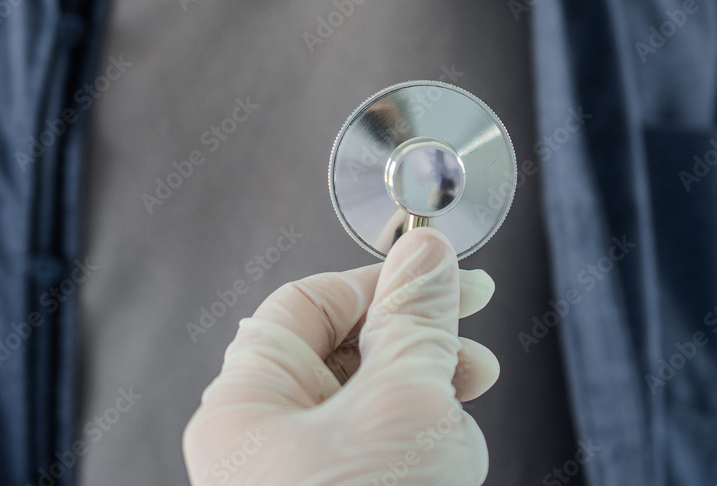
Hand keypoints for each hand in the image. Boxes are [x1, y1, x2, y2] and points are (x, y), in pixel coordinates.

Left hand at [182, 227, 499, 485]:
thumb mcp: (401, 406)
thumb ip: (415, 322)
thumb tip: (426, 254)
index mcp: (245, 406)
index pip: (308, 304)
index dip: (378, 281)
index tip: (440, 273)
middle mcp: (263, 444)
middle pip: (346, 358)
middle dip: (419, 352)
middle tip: (472, 351)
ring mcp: (302, 480)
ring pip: (374, 415)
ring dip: (429, 413)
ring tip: (458, 436)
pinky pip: (384, 460)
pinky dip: (423, 456)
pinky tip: (449, 469)